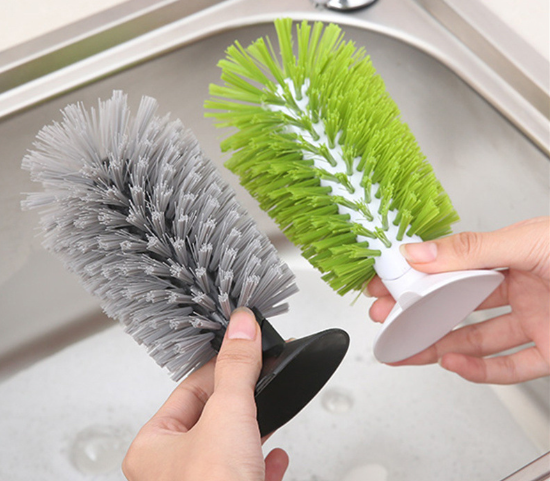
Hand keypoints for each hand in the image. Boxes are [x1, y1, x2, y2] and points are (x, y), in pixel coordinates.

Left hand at [122, 308, 288, 480]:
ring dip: (253, 429)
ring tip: (269, 411)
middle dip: (241, 398)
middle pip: (212, 417)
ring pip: (229, 447)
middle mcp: (172, 472)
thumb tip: (241, 327)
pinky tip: (275, 457)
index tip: (243, 347)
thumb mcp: (228, 415)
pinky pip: (245, 475)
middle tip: (261, 375)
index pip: (190, 390)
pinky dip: (263, 462)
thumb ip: (236, 368)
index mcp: (153, 448)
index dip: (221, 367)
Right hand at [366, 217, 549, 383]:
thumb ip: (472, 248)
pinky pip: (511, 368)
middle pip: (457, 308)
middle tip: (388, 321)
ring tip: (407, 349)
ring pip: (477, 341)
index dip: (417, 279)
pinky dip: (480, 371)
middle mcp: (521, 290)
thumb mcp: (528, 241)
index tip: (387, 285)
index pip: (452, 270)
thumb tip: (420, 253)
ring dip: (438, 347)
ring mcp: (534, 322)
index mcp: (511, 257)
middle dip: (418, 316)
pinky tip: (453, 364)